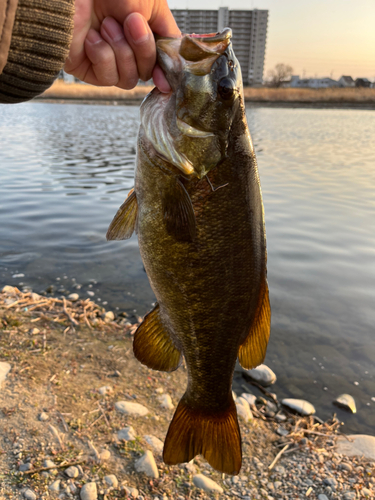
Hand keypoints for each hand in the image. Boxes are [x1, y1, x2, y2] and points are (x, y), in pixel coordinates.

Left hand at [64, 0, 179, 91]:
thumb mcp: (152, 5)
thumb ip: (168, 38)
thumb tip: (170, 77)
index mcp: (145, 32)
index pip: (163, 60)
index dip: (167, 69)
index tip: (168, 75)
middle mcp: (127, 48)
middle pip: (148, 71)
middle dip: (141, 47)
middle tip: (130, 21)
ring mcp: (109, 60)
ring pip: (130, 78)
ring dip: (121, 50)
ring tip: (106, 25)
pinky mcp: (90, 70)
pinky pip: (108, 77)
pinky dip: (102, 55)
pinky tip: (92, 38)